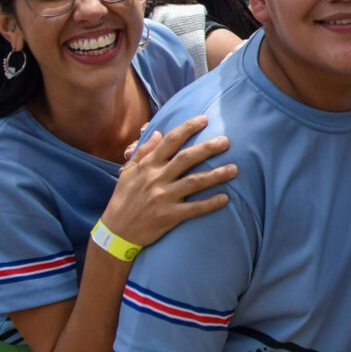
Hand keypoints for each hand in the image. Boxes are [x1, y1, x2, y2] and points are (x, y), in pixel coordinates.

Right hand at [102, 115, 235, 248]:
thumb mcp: (128, 172)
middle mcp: (156, 178)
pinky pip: (194, 208)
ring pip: (194, 182)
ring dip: (216, 174)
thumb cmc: (123, 199)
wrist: (116, 232)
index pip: (170, 141)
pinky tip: (225, 198)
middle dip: (207, 148)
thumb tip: (158, 133)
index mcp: (147, 165)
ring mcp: (163, 198)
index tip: (204, 120)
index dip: (188, 128)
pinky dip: (210, 203)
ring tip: (234, 169)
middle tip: (226, 141)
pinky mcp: (169, 216)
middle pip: (186, 158)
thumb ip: (143, 152)